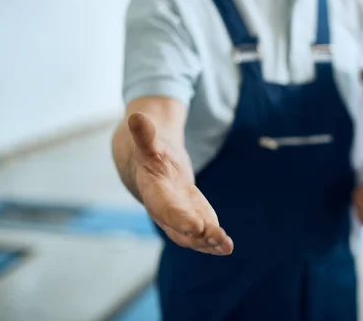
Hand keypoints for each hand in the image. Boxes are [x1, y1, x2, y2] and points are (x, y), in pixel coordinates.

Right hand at [128, 113, 232, 254]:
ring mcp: (178, 216)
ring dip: (208, 241)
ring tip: (226, 246)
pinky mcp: (191, 217)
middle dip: (195, 233)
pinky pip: (200, 232)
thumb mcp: (149, 142)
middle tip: (214, 237)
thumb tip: (137, 116)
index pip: (164, 206)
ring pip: (191, 233)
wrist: (149, 167)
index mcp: (152, 190)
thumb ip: (145, 134)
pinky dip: (213, 240)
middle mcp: (163, 208)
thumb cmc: (149, 153)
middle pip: (178, 224)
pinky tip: (226, 246)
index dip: (179, 217)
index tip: (196, 226)